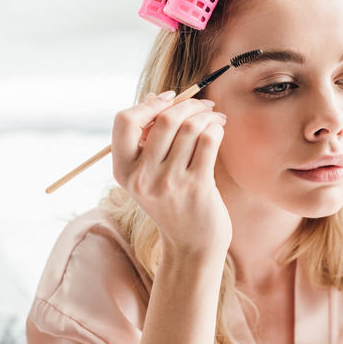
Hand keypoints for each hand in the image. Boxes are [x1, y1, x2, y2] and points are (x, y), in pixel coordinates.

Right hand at [111, 91, 231, 261]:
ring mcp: (169, 182)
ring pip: (190, 127)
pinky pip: (208, 141)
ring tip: (215, 118)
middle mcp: (142, 177)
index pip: (124, 121)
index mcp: (123, 170)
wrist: (192, 245)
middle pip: (165, 119)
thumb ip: (148, 139)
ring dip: (207, 116)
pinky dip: (216, 128)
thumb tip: (158, 98)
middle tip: (204, 105)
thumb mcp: (148, 175)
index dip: (149, 104)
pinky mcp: (196, 186)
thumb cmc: (173, 203)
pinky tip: (219, 130)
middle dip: (189, 105)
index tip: (170, 99)